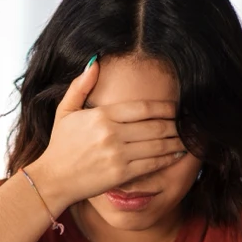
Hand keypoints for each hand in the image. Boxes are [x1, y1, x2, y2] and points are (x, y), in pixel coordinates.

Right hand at [27, 58, 186, 207]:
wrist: (53, 179)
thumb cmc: (60, 146)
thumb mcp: (65, 111)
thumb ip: (80, 86)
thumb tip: (95, 61)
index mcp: (102, 116)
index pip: (143, 107)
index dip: (165, 107)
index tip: (177, 108)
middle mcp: (112, 134)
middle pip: (155, 125)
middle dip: (175, 124)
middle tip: (188, 123)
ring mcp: (117, 155)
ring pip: (157, 145)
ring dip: (176, 141)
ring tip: (188, 138)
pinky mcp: (121, 174)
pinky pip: (152, 164)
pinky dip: (168, 159)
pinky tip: (177, 155)